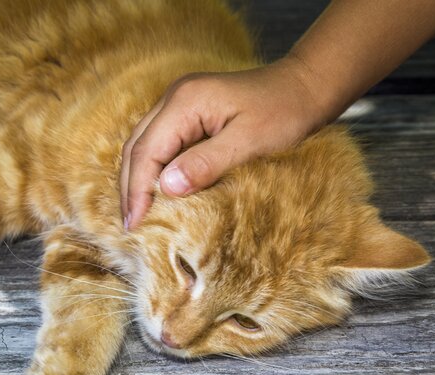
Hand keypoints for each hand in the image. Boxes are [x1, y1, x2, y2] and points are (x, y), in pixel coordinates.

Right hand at [120, 56, 324, 228]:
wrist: (305, 88)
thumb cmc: (284, 113)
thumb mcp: (249, 142)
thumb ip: (206, 163)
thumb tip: (166, 188)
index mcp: (185, 101)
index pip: (146, 151)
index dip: (137, 190)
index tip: (136, 225)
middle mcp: (174, 98)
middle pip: (137, 147)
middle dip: (130, 188)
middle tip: (131, 227)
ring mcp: (179, 104)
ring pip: (143, 146)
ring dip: (138, 181)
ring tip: (138, 216)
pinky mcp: (189, 114)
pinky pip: (160, 145)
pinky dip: (153, 171)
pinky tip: (157, 194)